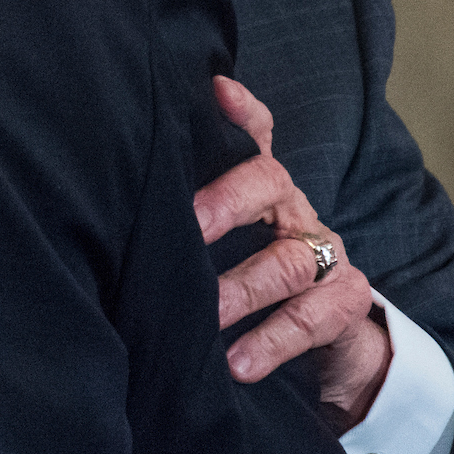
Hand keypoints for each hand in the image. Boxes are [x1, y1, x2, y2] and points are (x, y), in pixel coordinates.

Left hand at [193, 76, 392, 433]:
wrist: (329, 347)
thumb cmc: (250, 283)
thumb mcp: (220, 246)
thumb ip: (184, 222)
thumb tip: (111, 212)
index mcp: (261, 191)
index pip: (256, 137)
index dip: (241, 112)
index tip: (217, 90)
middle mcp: (293, 212)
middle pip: (269, 183)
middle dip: (228, 200)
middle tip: (192, 225)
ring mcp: (324, 256)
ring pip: (287, 261)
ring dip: (243, 288)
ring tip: (206, 313)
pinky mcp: (342, 304)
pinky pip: (310, 318)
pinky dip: (271, 340)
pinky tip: (239, 363)